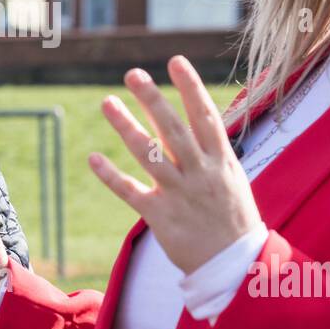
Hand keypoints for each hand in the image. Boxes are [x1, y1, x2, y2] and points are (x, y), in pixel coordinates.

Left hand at [88, 55, 263, 273]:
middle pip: (174, 129)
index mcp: (222, 162)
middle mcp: (201, 174)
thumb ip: (212, 151)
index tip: (175, 61)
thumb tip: (198, 119)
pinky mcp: (161, 217)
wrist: (235, 268)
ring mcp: (179, 194)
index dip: (191, 87)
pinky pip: (132, 192)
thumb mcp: (232, 180)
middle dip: (153, 99)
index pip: (206, 117)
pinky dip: (111, 176)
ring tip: (107, 102)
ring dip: (126, 126)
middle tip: (133, 73)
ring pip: (149, 155)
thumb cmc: (233, 220)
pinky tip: (94, 158)